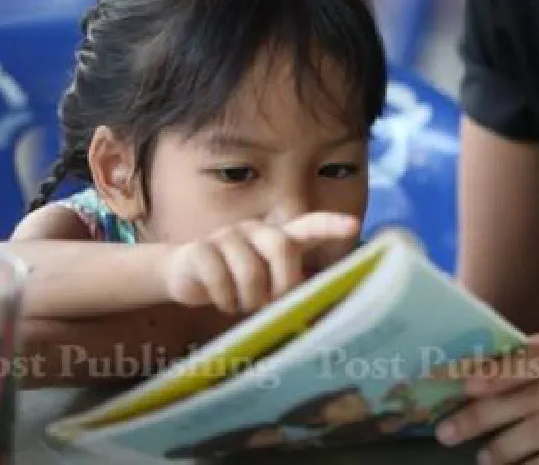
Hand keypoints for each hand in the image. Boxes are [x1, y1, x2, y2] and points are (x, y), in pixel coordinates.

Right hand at [161, 212, 359, 314]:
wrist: (185, 274)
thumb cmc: (238, 282)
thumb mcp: (267, 283)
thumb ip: (290, 288)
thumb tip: (320, 313)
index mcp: (279, 236)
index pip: (309, 225)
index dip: (331, 225)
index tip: (354, 226)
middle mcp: (256, 230)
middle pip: (282, 248)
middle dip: (283, 283)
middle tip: (272, 303)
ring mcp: (227, 235)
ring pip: (250, 271)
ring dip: (249, 299)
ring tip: (243, 304)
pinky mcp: (200, 248)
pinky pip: (219, 279)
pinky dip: (225, 300)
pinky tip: (223, 301)